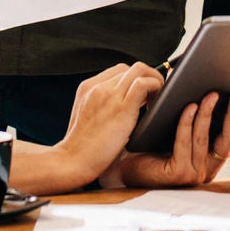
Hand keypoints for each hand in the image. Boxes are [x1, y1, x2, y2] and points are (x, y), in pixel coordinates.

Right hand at [55, 63, 163, 178]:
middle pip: (132, 68)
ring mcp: (109, 95)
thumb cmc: (83, 148)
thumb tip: (127, 105)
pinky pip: (144, 84)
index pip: (119, 71)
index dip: (135, 80)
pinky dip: (155, 88)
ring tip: (157, 98)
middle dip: (148, 77)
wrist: (72, 162)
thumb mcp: (87, 118)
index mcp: (88, 88)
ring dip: (154, 80)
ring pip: (140, 70)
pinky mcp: (121, 108)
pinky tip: (155, 105)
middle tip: (154, 95)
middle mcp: (97, 87)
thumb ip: (102, 106)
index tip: (143, 94)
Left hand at [117, 89, 229, 187]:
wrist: (127, 164)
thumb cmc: (156, 145)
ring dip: (208, 114)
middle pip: (227, 139)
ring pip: (205, 139)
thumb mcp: (187, 131)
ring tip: (211, 94)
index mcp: (213, 157)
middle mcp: (208, 168)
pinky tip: (188, 106)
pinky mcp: (178, 173)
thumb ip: (209, 122)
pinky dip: (187, 123)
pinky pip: (184, 143)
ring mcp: (194, 172)